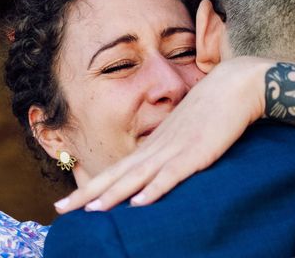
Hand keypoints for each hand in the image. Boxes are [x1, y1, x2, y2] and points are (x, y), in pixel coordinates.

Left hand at [54, 57, 268, 212]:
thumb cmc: (212, 108)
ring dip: (114, 194)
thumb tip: (161, 171)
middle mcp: (158, 147)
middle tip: (60, 209)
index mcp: (155, 144)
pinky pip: (172, 175)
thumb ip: (173, 151)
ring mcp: (176, 149)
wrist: (234, 85)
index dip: (90, 185)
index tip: (66, 201)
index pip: (116, 169)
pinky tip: (139, 204)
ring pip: (138, 176)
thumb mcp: (187, 133)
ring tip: (90, 210)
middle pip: (117, 174)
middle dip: (88, 193)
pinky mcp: (197, 152)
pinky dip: (155, 190)